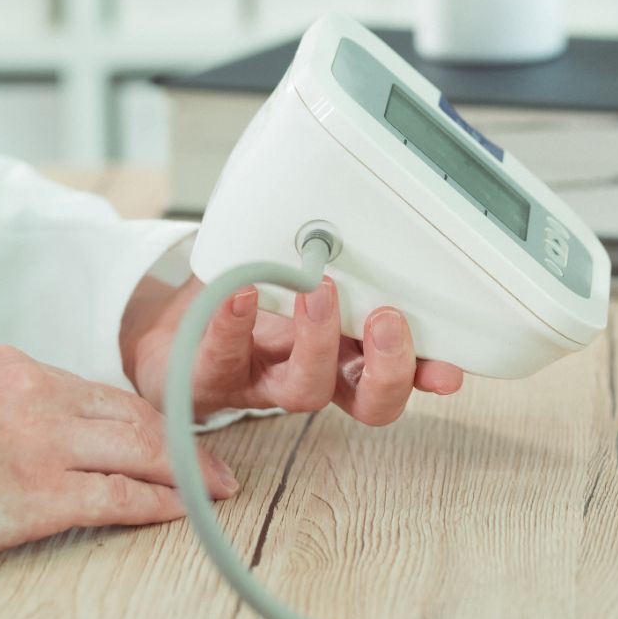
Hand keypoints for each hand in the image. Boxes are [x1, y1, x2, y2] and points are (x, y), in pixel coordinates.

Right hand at [0, 345, 239, 559]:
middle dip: (181, 439)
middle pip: (133, 415)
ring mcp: (48, 445)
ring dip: (187, 470)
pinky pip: (121, 495)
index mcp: (21, 368)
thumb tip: (40, 415)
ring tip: (216, 485)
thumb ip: (10, 399)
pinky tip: (186, 507)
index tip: (169, 431)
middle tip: (212, 460)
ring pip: (141, 448)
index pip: (101, 393)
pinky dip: (162, 501)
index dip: (144, 416)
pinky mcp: (45, 494)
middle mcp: (43, 398)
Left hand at [122, 275, 462, 425]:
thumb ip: (347, 262)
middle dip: (386, 367)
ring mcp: (264, 381)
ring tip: (319, 291)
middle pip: (366, 400)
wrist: (169, 341)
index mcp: (346, 358)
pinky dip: (235, 322)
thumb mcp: (305, 283)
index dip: (427, 376)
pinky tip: (242, 292)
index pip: (398, 373)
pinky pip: (224, 355)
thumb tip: (389, 218)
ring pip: (305, 389)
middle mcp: (314, 377)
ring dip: (319, 341)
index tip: (449, 369)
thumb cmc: (248, 310)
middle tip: (386, 321)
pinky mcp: (211, 374)